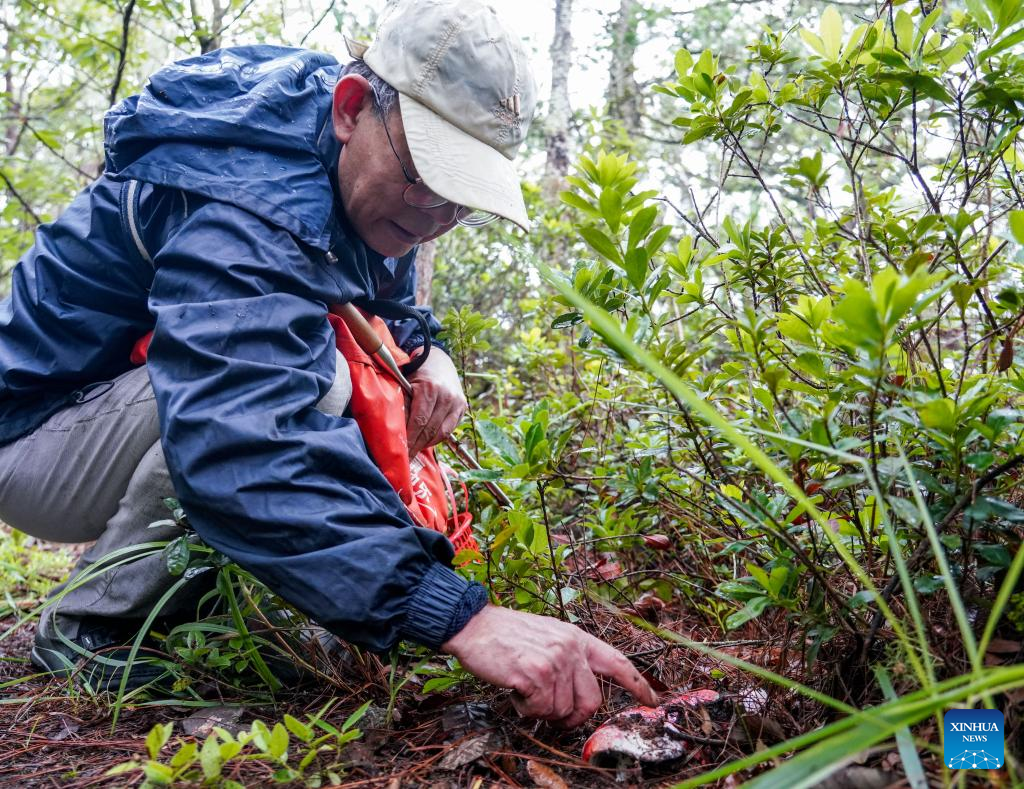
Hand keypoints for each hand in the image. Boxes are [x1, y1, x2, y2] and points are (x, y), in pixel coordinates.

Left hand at [405, 348, 466, 457]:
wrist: (438, 361)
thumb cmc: (417, 373)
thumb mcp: (405, 384)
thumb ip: (402, 405)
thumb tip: (395, 430)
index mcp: (430, 389)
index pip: (419, 421)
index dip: (410, 438)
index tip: (401, 452)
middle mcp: (447, 396)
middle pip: (430, 429)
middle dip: (416, 445)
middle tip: (405, 457)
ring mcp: (457, 402)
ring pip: (441, 432)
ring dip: (426, 444)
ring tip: (414, 451)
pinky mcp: (462, 407)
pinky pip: (449, 430)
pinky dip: (437, 438)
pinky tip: (426, 442)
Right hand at [441, 605, 657, 727]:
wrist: (473, 625)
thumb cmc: (506, 635)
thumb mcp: (548, 637)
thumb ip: (569, 659)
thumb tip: (580, 694)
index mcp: (577, 638)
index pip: (617, 663)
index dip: (637, 684)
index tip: (652, 700)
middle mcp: (571, 648)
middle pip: (591, 703)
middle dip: (572, 717)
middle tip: (549, 712)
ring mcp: (555, 660)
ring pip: (561, 711)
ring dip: (539, 709)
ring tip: (524, 687)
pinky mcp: (536, 673)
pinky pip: (539, 711)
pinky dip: (525, 708)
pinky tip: (515, 689)